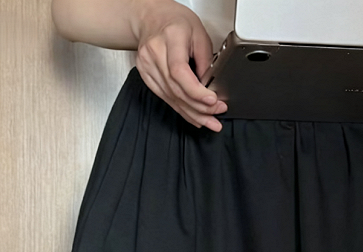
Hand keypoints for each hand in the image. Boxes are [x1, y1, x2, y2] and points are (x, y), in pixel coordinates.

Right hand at [132, 0, 226, 130]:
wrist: (153, 18)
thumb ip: (206, 61)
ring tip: (208, 121)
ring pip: (171, 98)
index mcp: (171, 37)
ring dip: (191, 113)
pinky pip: (165, 98)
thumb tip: (210, 87)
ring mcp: (147, 65)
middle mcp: (155, 52)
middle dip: (199, 107)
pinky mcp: (146, 76)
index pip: (179, 72)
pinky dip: (181, 109)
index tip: (212, 101)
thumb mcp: (199, 34)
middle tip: (215, 115)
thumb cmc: (176, 22)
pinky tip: (193, 116)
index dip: (196, 91)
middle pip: (176, 89)